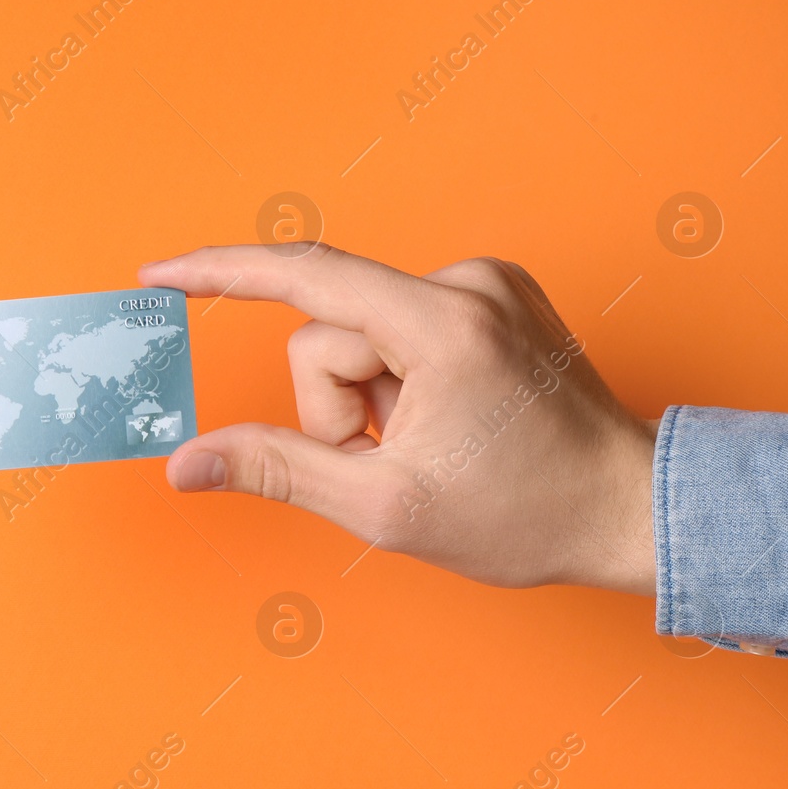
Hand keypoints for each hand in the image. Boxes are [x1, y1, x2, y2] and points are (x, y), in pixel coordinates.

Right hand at [138, 243, 656, 594]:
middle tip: (393, 459)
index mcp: (443, 325)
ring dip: (371, 399)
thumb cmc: (528, 514)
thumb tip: (188, 461)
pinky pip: (399, 328)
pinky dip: (400, 380)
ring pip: (361, 334)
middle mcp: (468, 282)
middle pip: (330, 332)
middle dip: (339, 406)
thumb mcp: (385, 505)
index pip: (303, 276)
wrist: (629, 510)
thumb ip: (276, 469)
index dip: (218, 273)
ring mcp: (486, 284)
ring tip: (430, 442)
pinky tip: (447, 418)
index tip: (158, 273)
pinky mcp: (492, 296)